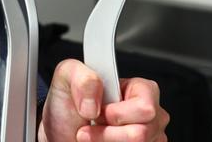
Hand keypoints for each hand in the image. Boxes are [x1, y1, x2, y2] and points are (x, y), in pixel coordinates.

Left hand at [38, 59, 168, 141]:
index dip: (116, 113)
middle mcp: (151, 114)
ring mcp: (150, 137)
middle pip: (142, 133)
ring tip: (94, 134)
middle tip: (92, 125)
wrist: (61, 133)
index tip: (97, 113)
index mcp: (140, 90)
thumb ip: (82, 77)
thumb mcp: (67, 77)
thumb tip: (95, 99)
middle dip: (108, 133)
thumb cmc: (68, 108)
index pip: (145, 107)